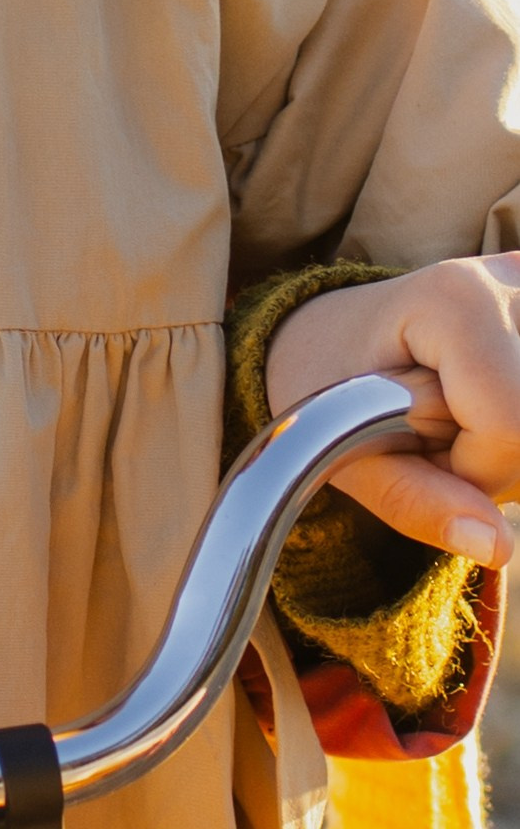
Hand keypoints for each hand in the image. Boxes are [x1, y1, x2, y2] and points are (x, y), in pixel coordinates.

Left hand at [264, 254, 519, 565]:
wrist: (330, 331)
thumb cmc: (328, 381)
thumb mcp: (342, 449)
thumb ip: (415, 501)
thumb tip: (497, 548)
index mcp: (455, 298)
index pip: (512, 423)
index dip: (474, 467)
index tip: (422, 452)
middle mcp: (512, 280)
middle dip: (499, 459)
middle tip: (440, 434)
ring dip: (513, 445)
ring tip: (461, 416)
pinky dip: (518, 423)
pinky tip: (490, 403)